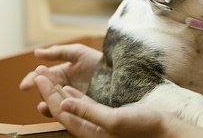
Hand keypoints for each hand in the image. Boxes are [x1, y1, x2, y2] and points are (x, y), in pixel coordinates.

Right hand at [19, 43, 102, 116]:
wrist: (118, 72)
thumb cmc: (98, 60)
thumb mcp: (78, 53)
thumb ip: (58, 52)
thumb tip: (36, 52)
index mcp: (60, 74)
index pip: (41, 78)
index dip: (31, 81)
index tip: (25, 86)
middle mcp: (62, 87)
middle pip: (45, 91)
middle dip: (39, 92)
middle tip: (35, 92)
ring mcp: (70, 99)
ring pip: (53, 103)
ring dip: (46, 105)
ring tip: (43, 106)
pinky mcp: (79, 108)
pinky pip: (67, 111)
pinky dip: (60, 112)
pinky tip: (59, 110)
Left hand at [35, 74, 174, 137]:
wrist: (164, 131)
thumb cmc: (143, 128)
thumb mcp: (114, 119)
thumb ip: (88, 112)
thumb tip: (64, 102)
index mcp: (88, 132)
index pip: (61, 110)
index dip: (48, 92)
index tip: (38, 75)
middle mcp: (89, 129)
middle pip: (62, 107)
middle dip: (48, 89)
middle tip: (38, 71)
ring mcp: (97, 123)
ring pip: (71, 106)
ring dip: (58, 90)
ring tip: (48, 75)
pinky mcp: (106, 117)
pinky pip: (83, 106)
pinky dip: (73, 95)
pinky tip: (69, 88)